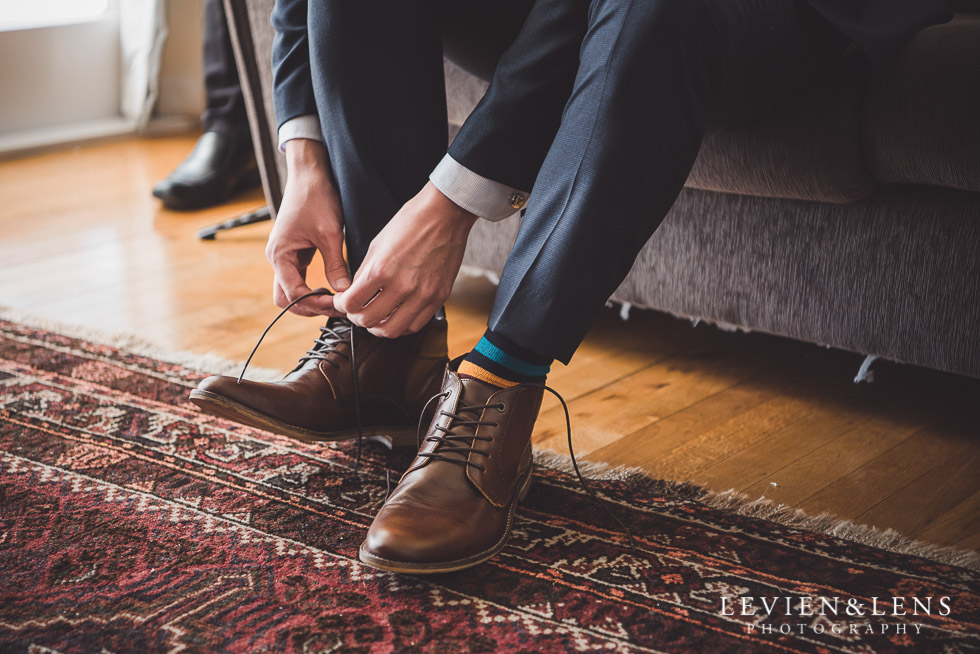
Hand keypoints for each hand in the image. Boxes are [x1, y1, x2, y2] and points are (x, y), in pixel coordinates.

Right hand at [265, 140, 349, 316]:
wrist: (309, 173)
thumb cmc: (316, 197)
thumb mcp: (330, 233)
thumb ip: (336, 264)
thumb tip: (345, 291)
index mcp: (279, 254)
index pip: (293, 294)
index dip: (315, 303)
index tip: (337, 304)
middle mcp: (277, 258)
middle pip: (285, 298)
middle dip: (308, 307)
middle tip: (335, 307)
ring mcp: (284, 256)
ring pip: (290, 290)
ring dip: (309, 299)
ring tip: (334, 300)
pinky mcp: (293, 252)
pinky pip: (297, 278)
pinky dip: (310, 288)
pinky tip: (330, 288)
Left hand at [334, 182, 477, 336]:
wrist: (445, 214)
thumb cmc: (411, 222)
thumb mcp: (377, 244)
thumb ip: (365, 273)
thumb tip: (356, 293)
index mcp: (381, 270)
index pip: (351, 303)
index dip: (342, 305)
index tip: (343, 302)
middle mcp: (402, 286)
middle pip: (369, 321)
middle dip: (357, 318)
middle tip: (357, 311)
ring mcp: (422, 295)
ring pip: (392, 330)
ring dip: (378, 327)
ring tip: (376, 318)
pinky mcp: (438, 297)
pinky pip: (415, 325)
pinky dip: (401, 325)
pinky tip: (397, 316)